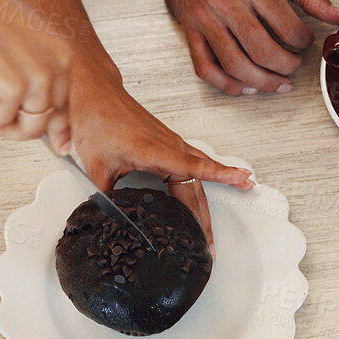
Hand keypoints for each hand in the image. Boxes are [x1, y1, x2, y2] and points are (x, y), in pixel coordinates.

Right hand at [0, 0, 75, 142]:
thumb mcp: (20, 33)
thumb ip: (39, 69)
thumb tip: (49, 112)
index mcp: (59, 52)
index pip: (64, 105)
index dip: (57, 126)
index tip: (59, 142)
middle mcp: (48, 69)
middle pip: (41, 123)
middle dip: (18, 120)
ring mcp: (24, 84)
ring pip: (14, 125)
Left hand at [53, 58, 254, 244]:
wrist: (97, 93)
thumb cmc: (97, 120)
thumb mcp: (96, 166)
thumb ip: (107, 196)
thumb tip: (112, 217)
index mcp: (154, 151)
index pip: (194, 167)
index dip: (219, 176)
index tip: (242, 180)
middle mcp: (169, 146)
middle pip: (196, 185)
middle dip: (204, 219)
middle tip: (209, 246)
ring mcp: (172, 143)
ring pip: (199, 174)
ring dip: (215, 193)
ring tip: (227, 214)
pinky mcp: (170, 143)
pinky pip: (196, 162)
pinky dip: (211, 173)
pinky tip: (224, 177)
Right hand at [140, 0, 338, 94]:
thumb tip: (337, 16)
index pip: (287, 27)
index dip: (304, 41)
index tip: (306, 41)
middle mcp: (225, 0)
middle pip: (262, 51)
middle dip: (286, 65)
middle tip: (295, 64)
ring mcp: (204, 17)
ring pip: (235, 65)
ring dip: (262, 82)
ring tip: (279, 83)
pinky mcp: (188, 28)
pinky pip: (205, 67)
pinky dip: (226, 84)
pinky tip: (244, 86)